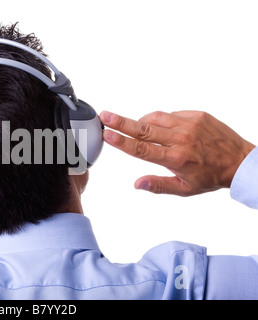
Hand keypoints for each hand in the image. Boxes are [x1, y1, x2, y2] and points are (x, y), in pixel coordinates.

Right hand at [101, 110, 254, 195]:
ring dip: (141, 121)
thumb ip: (158, 185)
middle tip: (105, 116)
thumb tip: (137, 184)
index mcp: (176, 158)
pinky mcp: (197, 115)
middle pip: (143, 128)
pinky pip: (171, 114)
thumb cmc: (211, 176)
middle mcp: (181, 139)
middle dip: (121, 122)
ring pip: (155, 118)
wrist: (239, 161)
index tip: (107, 134)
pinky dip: (162, 120)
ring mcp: (189, 124)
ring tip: (133, 125)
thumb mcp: (184, 189)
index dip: (121, 141)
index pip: (141, 148)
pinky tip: (162, 128)